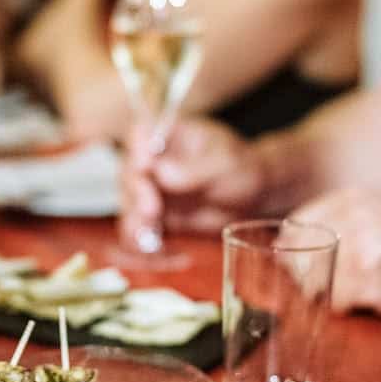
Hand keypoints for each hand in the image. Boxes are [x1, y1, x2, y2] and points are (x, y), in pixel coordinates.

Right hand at [120, 118, 268, 235]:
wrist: (252, 200)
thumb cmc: (241, 170)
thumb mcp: (224, 164)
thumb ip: (193, 169)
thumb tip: (162, 173)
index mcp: (169, 135)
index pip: (142, 133)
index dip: (137, 148)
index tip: (144, 165)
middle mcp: (153, 160)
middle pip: (129, 171)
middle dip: (136, 192)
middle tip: (151, 209)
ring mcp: (151, 188)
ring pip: (128, 203)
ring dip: (134, 220)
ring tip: (146, 235)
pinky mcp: (153, 215)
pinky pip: (137, 227)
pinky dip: (139, 240)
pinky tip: (149, 248)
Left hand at [290, 188, 380, 324]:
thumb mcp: (370, 223)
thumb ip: (329, 226)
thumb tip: (278, 246)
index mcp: (350, 198)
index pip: (293, 228)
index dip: (295, 255)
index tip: (312, 269)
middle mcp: (354, 215)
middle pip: (296, 256)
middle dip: (308, 279)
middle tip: (345, 284)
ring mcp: (362, 246)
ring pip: (313, 283)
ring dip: (332, 295)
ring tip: (365, 289)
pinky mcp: (371, 278)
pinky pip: (336, 303)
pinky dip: (349, 309)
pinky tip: (374, 300)